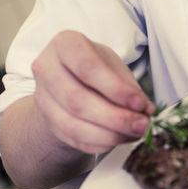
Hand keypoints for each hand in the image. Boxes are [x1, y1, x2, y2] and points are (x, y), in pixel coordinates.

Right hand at [31, 30, 155, 154]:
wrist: (66, 81)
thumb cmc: (93, 68)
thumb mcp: (111, 64)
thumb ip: (128, 85)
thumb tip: (145, 110)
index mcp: (65, 44)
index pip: (87, 67)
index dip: (115, 88)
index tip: (139, 103)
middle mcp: (46, 69)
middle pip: (78, 100)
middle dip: (115, 117)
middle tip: (141, 125)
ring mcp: (42, 98)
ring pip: (74, 125)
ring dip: (109, 134)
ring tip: (133, 133)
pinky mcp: (48, 122)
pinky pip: (74, 139)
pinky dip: (100, 143)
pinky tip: (118, 139)